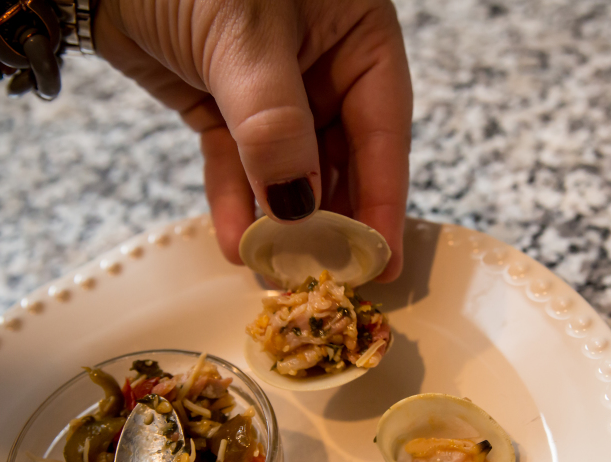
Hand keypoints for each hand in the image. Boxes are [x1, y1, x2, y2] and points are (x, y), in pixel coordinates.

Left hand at [95, 0, 412, 280]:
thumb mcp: (245, 38)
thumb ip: (275, 124)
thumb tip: (298, 208)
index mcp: (357, 35)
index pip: (383, 129)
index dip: (383, 199)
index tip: (382, 261)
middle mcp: (325, 65)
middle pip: (342, 158)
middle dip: (329, 219)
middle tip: (326, 277)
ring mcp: (276, 91)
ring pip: (289, 170)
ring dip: (281, 221)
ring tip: (275, 270)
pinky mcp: (227, 107)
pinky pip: (239, 165)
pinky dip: (236, 202)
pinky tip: (236, 241)